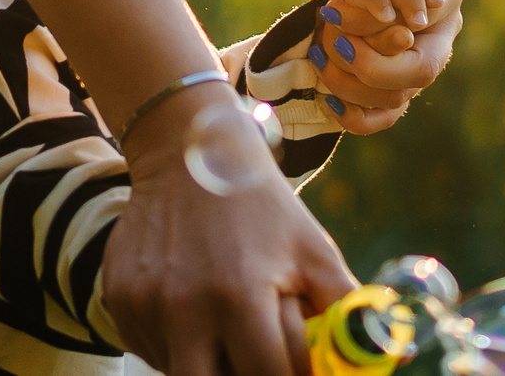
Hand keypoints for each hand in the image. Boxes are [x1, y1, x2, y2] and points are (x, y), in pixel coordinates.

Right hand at [103, 84, 356, 375]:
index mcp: (239, 294)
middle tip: (255, 357)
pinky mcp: (119, 299)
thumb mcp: (312, 249)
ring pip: (180, 372)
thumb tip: (386, 356)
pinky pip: (151, 350)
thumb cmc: (261, 205)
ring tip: (225, 322)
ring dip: (207, 362)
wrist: (187, 150)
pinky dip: (175, 346)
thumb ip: (346, 308)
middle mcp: (185, 305)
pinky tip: (194, 310)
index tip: (292, 366)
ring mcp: (145, 304)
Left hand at [307, 0, 464, 135]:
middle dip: (370, 66)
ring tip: (320, 54)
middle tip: (332, 45)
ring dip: (354, 86)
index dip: (385, 32)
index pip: (427, 26)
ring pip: (400, 96)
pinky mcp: (391, 78)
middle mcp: (438, 30)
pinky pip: (385, 114)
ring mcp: (415, 57)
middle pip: (421, 71)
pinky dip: (358, 115)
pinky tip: (329, 100)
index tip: (335, 16)